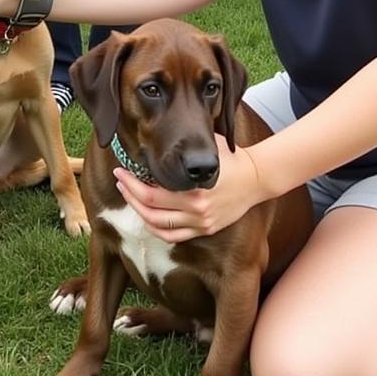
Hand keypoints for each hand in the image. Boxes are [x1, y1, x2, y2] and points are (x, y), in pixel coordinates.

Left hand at [113, 135, 261, 242]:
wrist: (256, 178)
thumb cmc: (230, 158)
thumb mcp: (207, 147)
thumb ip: (185, 148)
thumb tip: (157, 138)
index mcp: (194, 191)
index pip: (152, 193)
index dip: (131, 184)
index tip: (121, 171)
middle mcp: (196, 211)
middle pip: (151, 211)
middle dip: (130, 195)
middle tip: (120, 181)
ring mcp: (201, 223)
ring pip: (158, 227)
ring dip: (139, 212)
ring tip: (129, 196)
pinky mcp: (205, 230)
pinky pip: (173, 237)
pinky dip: (156, 229)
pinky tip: (146, 216)